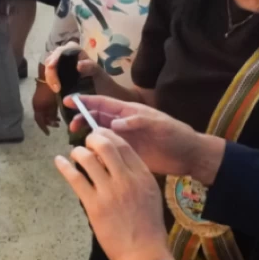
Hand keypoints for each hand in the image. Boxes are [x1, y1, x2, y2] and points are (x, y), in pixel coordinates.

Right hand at [32, 80, 60, 134]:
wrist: (46, 74)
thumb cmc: (52, 87)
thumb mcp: (54, 101)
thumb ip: (53, 112)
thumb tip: (53, 121)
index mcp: (38, 107)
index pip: (39, 121)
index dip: (44, 128)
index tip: (49, 134)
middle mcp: (36, 105)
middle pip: (41, 118)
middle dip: (48, 123)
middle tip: (57, 125)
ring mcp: (37, 101)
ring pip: (42, 113)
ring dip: (49, 118)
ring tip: (58, 120)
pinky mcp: (40, 98)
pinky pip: (43, 108)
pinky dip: (49, 112)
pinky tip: (56, 113)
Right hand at [43, 41, 106, 92]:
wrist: (99, 87)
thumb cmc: (99, 77)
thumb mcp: (97, 71)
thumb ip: (90, 66)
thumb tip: (78, 65)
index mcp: (73, 49)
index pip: (60, 51)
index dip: (54, 58)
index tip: (51, 66)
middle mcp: (64, 54)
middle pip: (51, 60)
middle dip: (51, 72)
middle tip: (56, 86)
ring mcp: (59, 63)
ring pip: (49, 68)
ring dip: (51, 79)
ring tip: (57, 90)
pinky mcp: (57, 74)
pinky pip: (50, 76)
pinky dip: (51, 82)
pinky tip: (56, 90)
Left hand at [54, 129, 174, 259]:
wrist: (144, 253)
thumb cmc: (149, 227)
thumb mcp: (150, 194)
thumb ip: (136, 176)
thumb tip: (117, 162)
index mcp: (142, 175)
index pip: (123, 145)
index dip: (108, 135)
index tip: (99, 135)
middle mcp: (126, 178)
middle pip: (105, 145)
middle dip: (92, 138)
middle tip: (86, 142)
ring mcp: (109, 191)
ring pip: (87, 158)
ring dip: (77, 152)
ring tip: (74, 153)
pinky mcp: (93, 205)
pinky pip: (75, 178)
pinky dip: (64, 166)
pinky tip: (58, 161)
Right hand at [66, 95, 225, 182]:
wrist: (188, 155)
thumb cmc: (175, 134)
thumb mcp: (159, 124)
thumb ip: (137, 121)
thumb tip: (112, 124)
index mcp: (129, 112)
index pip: (103, 103)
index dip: (86, 101)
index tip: (69, 100)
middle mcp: (123, 124)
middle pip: (97, 118)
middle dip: (82, 119)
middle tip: (72, 127)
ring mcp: (124, 139)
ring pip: (100, 135)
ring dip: (88, 137)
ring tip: (79, 144)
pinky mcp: (126, 154)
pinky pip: (107, 152)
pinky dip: (97, 153)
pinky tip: (89, 159)